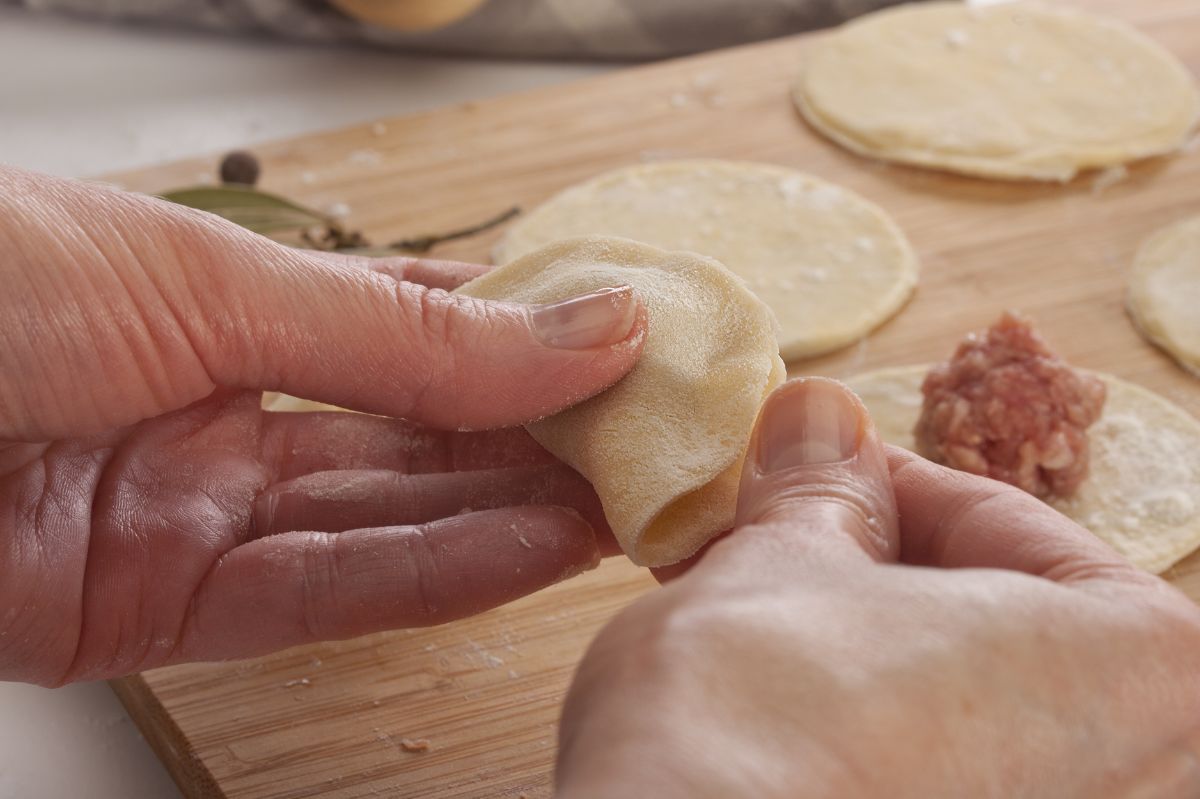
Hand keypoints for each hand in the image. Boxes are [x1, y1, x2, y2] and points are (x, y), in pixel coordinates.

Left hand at [0, 166, 644, 685]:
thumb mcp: (212, 282)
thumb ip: (403, 335)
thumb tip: (582, 320)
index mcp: (223, 303)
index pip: (411, 331)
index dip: (523, 341)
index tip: (628, 349)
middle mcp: (216, 410)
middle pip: (410, 437)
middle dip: (536, 441)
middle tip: (654, 442)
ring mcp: (189, 513)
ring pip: (384, 521)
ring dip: (510, 515)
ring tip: (625, 501)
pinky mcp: (152, 608)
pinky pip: (321, 593)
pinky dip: (434, 574)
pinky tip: (534, 548)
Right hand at [557, 378, 1199, 797]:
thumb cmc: (758, 714)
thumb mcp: (786, 559)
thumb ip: (824, 489)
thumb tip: (819, 427)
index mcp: (1152, 671)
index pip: (1008, 527)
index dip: (888, 481)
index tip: (817, 464)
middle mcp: (1138, 778)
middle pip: (990, 620)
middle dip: (869, 566)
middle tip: (776, 526)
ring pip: (952, 701)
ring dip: (854, 643)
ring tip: (752, 603)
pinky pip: (928, 771)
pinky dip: (857, 724)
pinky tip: (768, 694)